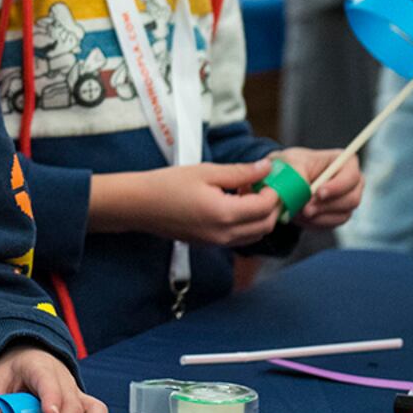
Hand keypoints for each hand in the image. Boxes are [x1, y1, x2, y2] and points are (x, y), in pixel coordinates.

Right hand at [89, 161, 280, 245]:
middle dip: (271, 205)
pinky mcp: (210, 244)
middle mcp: (224, 234)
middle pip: (266, 225)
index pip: (266, 207)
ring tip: (247, 192)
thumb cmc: (167, 185)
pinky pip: (239, 238)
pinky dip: (246, 222)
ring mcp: (217, 243)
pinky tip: (233, 203)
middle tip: (264, 184)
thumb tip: (265, 168)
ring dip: (260, 215)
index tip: (270, 176)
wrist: (139, 206)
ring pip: (255, 234)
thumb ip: (240, 172)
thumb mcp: (206, 172)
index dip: (274, 191)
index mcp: (225, 214)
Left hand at [269, 148, 363, 228]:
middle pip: (353, 199)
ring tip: (297, 211)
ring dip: (318, 216)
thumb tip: (303, 192)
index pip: (352, 176)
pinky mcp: (337, 215)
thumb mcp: (290, 165)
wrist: (282, 182)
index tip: (319, 193)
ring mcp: (346, 200)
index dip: (338, 186)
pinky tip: (299, 216)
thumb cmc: (290, 167)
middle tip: (305, 209)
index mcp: (343, 162)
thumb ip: (299, 176)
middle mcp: (350, 182)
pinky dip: (314, 222)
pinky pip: (331, 224)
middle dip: (326, 206)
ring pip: (343, 215)